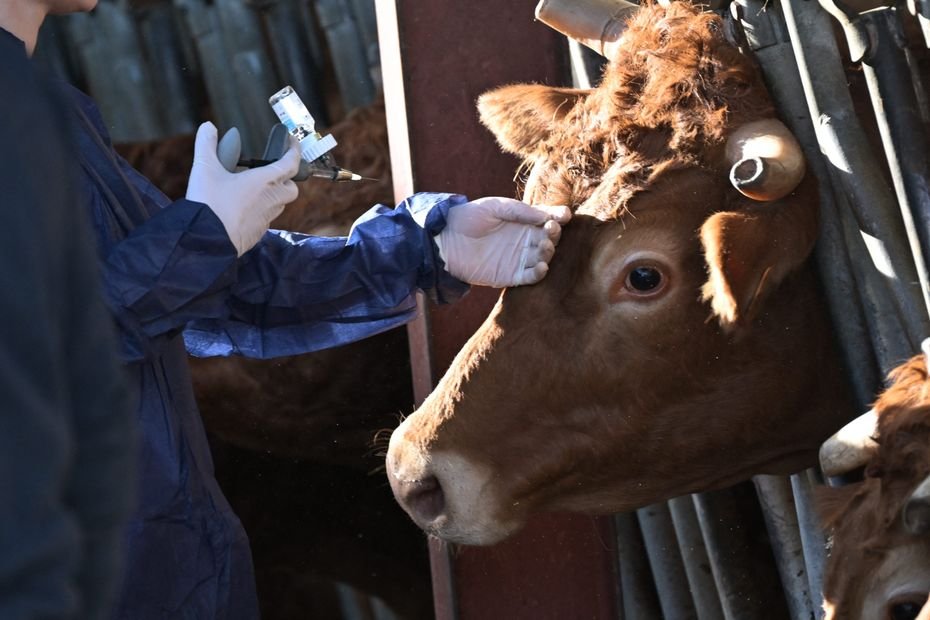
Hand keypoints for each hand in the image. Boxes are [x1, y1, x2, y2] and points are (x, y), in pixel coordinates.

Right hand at [186, 122, 300, 255]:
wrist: (206, 240)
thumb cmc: (210, 204)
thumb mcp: (204, 168)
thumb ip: (207, 144)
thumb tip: (208, 127)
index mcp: (265, 182)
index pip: (291, 163)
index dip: (294, 150)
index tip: (292, 142)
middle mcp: (271, 200)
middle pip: (291, 188)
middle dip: (287, 178)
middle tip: (272, 170)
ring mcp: (266, 219)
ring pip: (279, 204)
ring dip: (272, 194)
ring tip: (253, 187)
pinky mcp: (258, 233)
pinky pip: (266, 219)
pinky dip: (260, 210)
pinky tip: (243, 207)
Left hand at [436, 197, 571, 286]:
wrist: (445, 240)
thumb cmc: (469, 218)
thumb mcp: (495, 207)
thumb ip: (521, 211)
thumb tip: (548, 216)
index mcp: (522, 221)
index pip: (547, 219)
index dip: (558, 217)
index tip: (565, 216)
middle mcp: (524, 240)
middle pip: (549, 238)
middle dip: (554, 235)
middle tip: (551, 230)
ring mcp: (518, 258)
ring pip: (543, 257)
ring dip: (548, 253)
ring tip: (544, 246)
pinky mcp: (510, 276)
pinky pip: (530, 277)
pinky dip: (539, 274)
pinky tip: (542, 267)